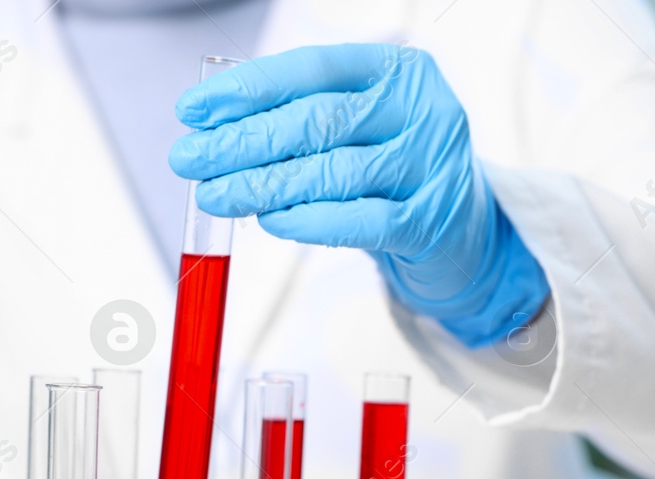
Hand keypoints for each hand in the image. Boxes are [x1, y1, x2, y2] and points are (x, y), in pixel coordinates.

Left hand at [170, 44, 549, 348]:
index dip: (249, 89)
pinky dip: (309, 222)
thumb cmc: (396, 170)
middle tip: (191, 159)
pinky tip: (271, 222)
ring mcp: (430, 165)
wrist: (464, 232)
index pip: (313, 69)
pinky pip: (359, 221)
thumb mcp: (359, 127)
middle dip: (243, 141)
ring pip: (332, 172)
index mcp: (398, 71)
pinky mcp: (429, 220)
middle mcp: (421, 110)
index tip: (194, 110)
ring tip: (217, 195)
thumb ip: (303, 117)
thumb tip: (214, 128)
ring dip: (264, 186)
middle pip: (317, 121)